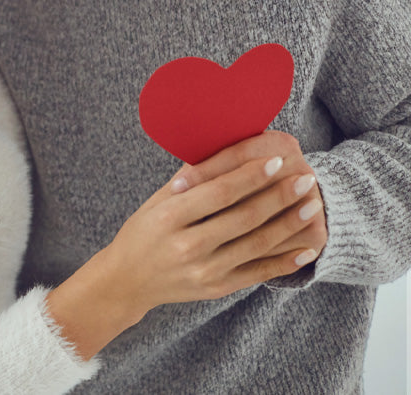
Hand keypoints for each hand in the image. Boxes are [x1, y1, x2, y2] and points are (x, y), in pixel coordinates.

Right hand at [46, 151, 320, 359]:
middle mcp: (186, 246)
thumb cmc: (142, 232)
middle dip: (278, 196)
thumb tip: (227, 149)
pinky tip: (306, 248)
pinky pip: (257, 273)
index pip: (218, 193)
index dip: (250, 176)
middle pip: (243, 218)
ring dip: (289, 224)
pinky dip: (284, 261)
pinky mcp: (216, 288)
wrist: (127, 281)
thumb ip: (190, 180)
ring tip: (312, 205)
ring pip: (256, 245)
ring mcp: (203, 271)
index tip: (276, 160)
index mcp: (169, 218)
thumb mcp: (156, 201)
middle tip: (306, 178)